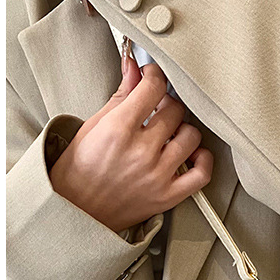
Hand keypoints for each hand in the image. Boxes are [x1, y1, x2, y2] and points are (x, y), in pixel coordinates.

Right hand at [49, 54, 212, 232]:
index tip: (153, 77)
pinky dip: (203, 160)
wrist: (76, 210)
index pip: (153, 88)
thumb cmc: (80, 170)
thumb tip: (134, 70)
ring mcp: (158, 175)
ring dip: (183, 130)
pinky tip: (192, 154)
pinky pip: (202, 174)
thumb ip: (121, 96)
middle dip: (167, 103)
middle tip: (158, 108)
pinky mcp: (169, 196)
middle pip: (175, 110)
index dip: (155, 75)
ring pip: (191, 137)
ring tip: (171, 134)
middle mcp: (141, 152)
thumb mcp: (94, 125)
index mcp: (118, 130)